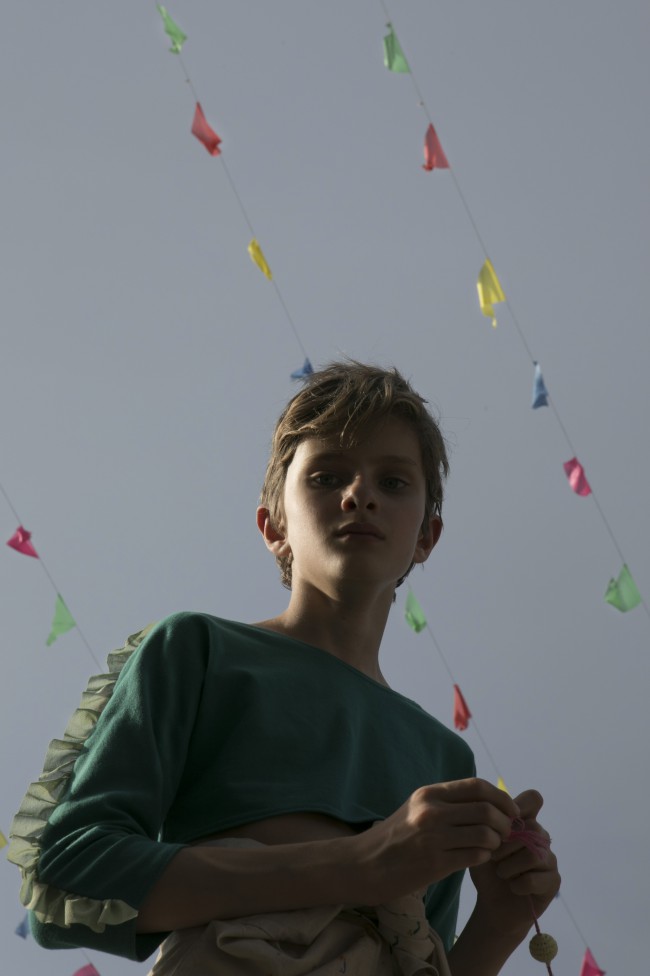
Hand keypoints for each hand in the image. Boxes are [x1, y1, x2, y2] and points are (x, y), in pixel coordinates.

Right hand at [353, 778, 519, 904]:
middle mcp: (432, 811)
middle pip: (487, 809)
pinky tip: (478, 857)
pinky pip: (475, 855)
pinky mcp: (435, 862)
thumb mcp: (416, 808)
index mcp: (429, 794)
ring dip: (497, 842)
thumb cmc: (394, 837)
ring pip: (486, 834)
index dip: (501, 797)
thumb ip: (447, 802)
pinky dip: (484, 856)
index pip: (478, 786)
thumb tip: (486, 802)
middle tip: (507, 832)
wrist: (365, 864)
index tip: (510, 810)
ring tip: (493, 846)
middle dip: (505, 822)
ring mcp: (434, 837)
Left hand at [469, 789, 560, 936]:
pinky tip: (513, 887)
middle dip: (506, 845)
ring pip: (533, 854)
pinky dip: (517, 885)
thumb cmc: (485, 869)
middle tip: (493, 858)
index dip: (519, 806)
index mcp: (525, 822)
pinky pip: (535, 879)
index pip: (533, 798)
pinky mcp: (553, 881)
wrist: (492, 904)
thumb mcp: (480, 842)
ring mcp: (550, 859)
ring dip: (510, 867)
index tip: (503, 824)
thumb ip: (489, 824)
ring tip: (501, 873)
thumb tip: (497, 809)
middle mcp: (541, 836)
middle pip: (532, 827)